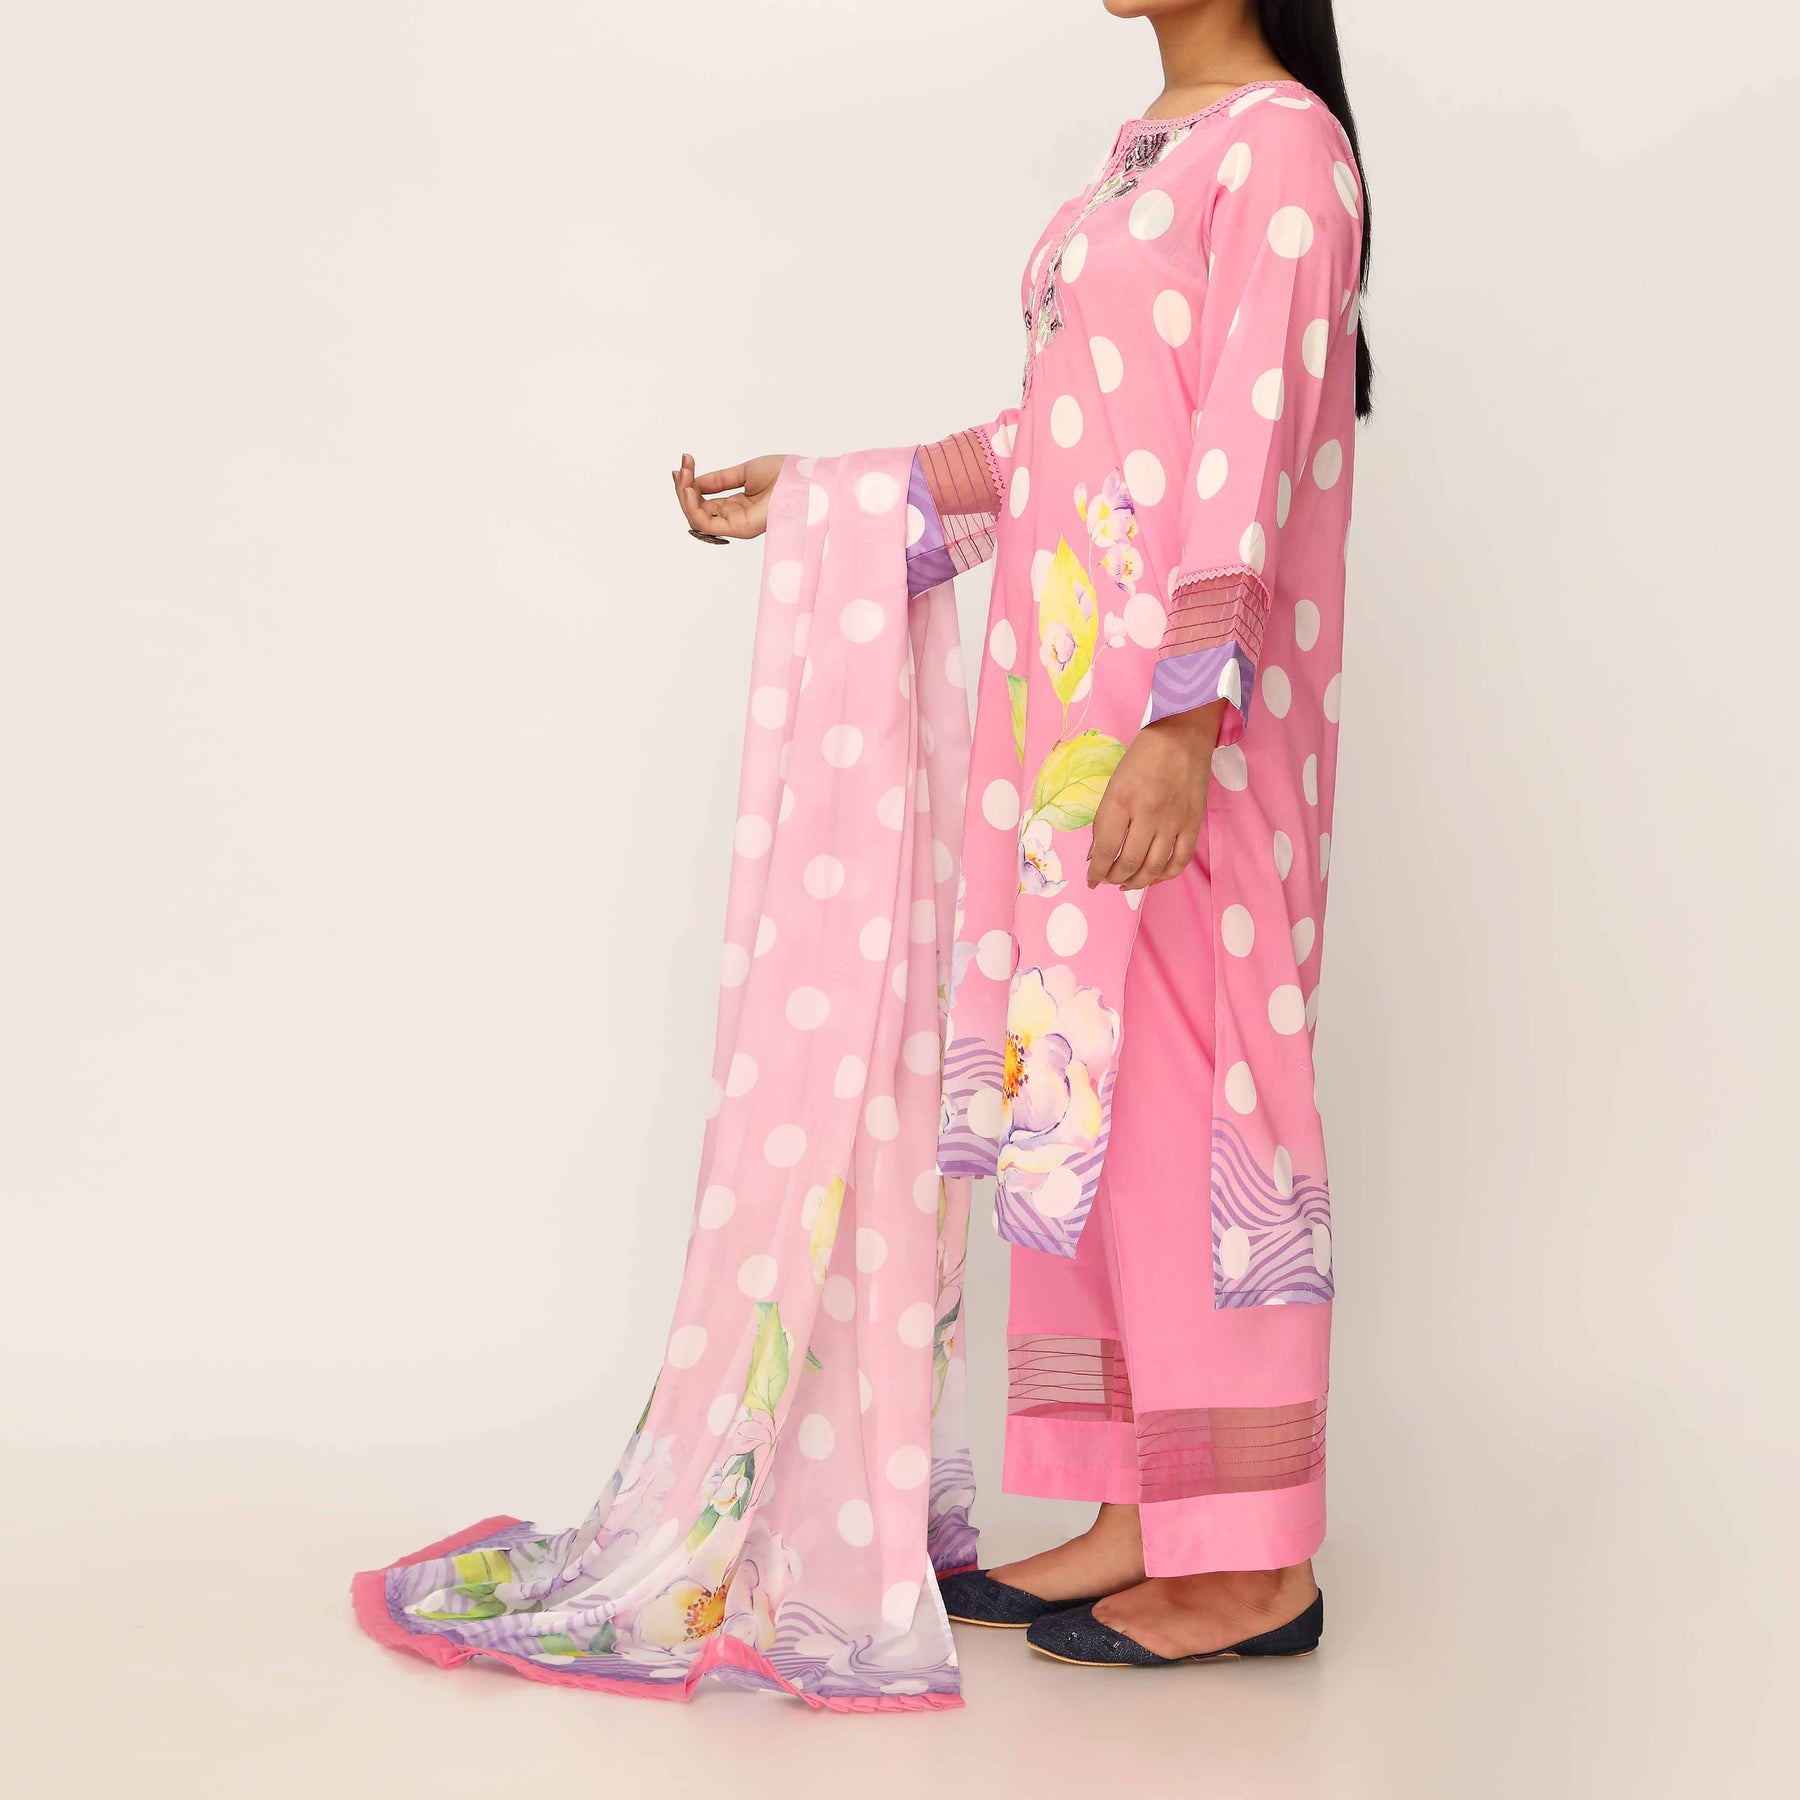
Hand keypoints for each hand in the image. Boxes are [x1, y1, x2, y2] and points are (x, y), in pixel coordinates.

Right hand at [671, 453, 786, 540]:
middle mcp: (736, 519)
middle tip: (680, 466)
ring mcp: (738, 525)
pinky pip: (707, 523)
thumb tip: (695, 481)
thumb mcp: (744, 473)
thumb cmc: (784, 475)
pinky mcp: (740, 528)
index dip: (690, 484)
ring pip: (698, 519)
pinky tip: (689, 489)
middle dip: (684, 488)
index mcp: (737, 507)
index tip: (684, 462)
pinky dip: (693, 506)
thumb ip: (718, 480)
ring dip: (684, 496)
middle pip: (697, 511)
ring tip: (683, 475)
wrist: (805, 478)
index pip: (704, 503)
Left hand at [1086, 701, 1227, 890]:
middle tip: (1108, 880)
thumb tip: (1095, 855)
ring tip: (1127, 883)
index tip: (1092, 879)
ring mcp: (1173, 821)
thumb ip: (1104, 821)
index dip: (1096, 871)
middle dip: (1114, 878)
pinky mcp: (1193, 823)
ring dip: (1137, 882)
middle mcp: (1147, 814)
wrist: (1182, 737)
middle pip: (1129, 862)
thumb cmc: (1141, 757)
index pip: (1105, 848)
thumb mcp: (1113, 785)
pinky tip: (1154, 877)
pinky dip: (1166, 875)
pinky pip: (1180, 860)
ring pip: (1153, 867)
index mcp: (1121, 801)